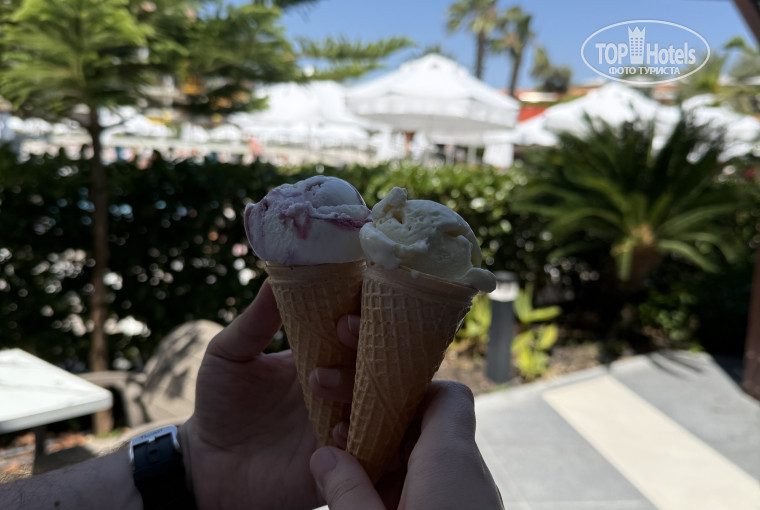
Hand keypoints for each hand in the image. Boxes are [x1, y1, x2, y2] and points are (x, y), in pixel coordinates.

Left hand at [180, 280, 358, 509]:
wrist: (209, 468)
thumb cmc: (219, 405)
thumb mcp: (229, 354)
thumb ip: (255, 320)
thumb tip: (275, 276)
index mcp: (321, 351)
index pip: (355, 320)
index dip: (360, 307)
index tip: (345, 303)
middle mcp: (342, 380)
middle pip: (378, 353)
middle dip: (369, 338)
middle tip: (342, 330)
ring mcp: (347, 417)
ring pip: (381, 394)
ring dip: (359, 383)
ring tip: (317, 384)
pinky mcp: (347, 456)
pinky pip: (375, 442)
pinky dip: (362, 432)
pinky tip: (333, 430)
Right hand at [310, 381, 504, 509]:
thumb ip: (347, 491)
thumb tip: (323, 455)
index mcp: (450, 461)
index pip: (445, 395)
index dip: (406, 385)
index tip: (363, 393)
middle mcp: (468, 472)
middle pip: (427, 422)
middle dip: (379, 418)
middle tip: (333, 423)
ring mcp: (470, 497)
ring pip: (427, 457)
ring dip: (384, 454)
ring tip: (340, 465)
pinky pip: (434, 485)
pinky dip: (400, 482)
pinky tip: (366, 498)